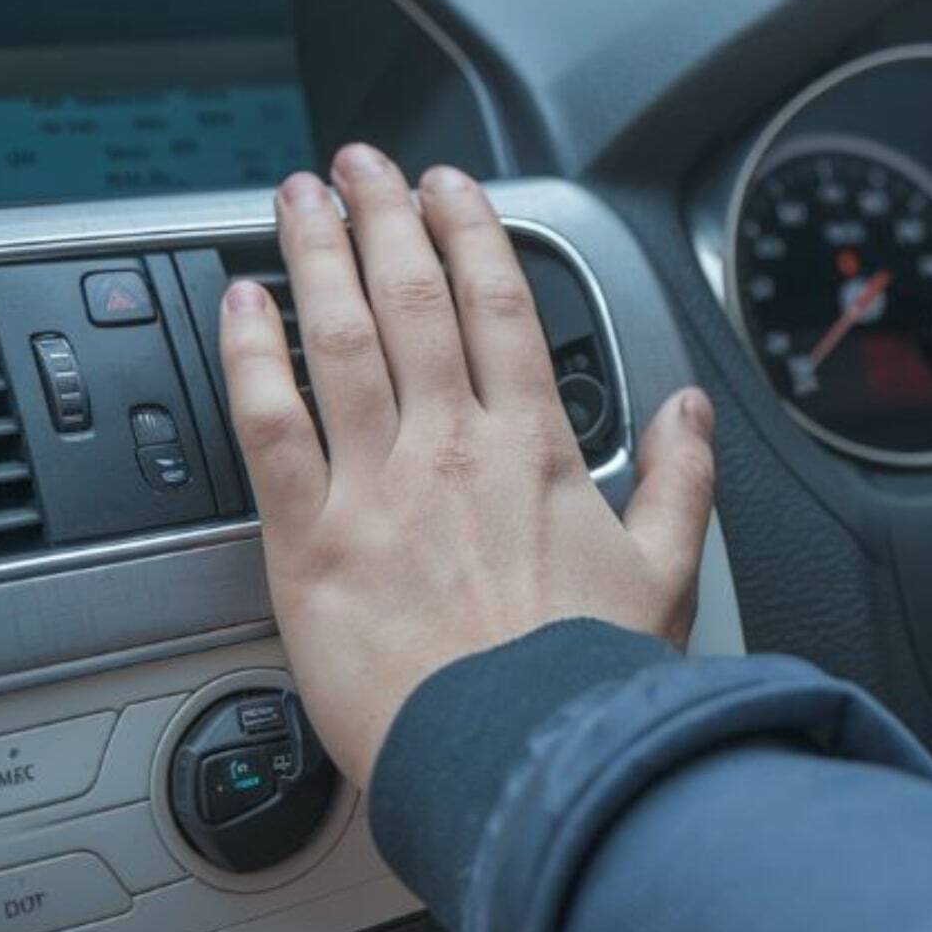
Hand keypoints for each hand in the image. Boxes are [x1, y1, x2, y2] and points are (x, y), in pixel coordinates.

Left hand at [220, 145, 716, 787]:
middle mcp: (453, 450)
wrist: (522, 766)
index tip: (450, 188)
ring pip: (340, 340)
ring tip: (299, 197)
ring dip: (318, 256)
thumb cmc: (586, 684)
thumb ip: (681, 478)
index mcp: (535, 451)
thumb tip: (692, 410)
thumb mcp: (666, 574)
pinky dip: (249, 357)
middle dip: (385, 218)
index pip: (501, 307)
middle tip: (362, 164)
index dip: (472, 232)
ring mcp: (378, 490)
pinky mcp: (311, 545)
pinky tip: (239, 304)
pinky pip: (269, 428)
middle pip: (414, 300)